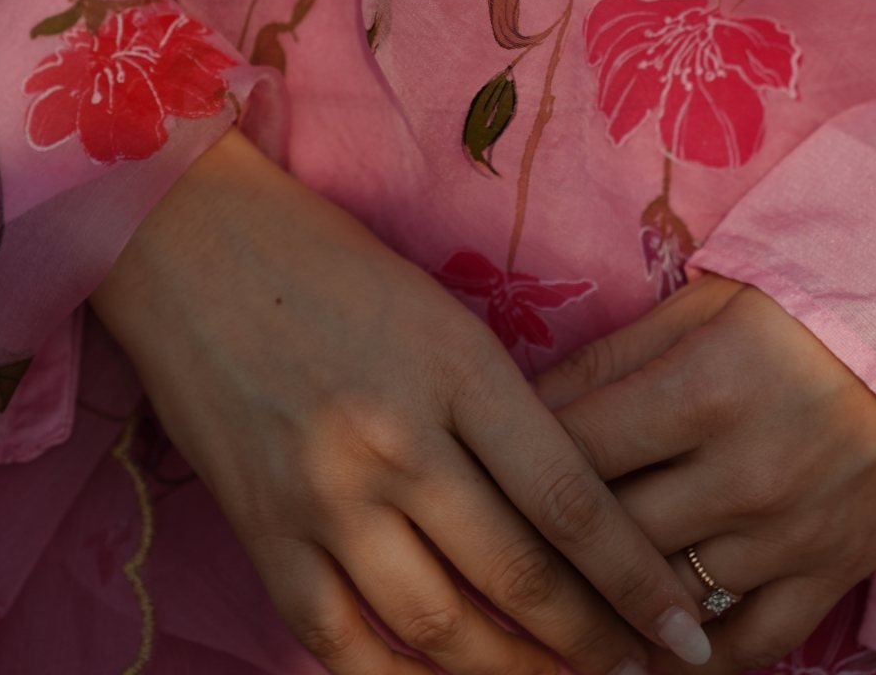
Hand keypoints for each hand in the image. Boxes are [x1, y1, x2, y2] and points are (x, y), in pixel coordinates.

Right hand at [91, 128, 714, 674]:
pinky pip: (345, 645)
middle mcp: (394, 440)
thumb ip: (502, 411)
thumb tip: (573, 519)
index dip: (636, 582)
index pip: (570, 501)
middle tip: (647, 672)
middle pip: (518, 579)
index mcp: (456, 368)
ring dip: (517, 674)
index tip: (685, 629)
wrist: (190, 244)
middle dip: (595, 643)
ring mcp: (322, 497)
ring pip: (442, 629)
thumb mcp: (442, 316)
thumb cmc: (332, 265)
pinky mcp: (262, 537)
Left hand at [536, 274, 875, 672]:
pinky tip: (651, 652)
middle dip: (550, 541)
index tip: (481, 473)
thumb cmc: (806, 304)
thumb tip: (524, 397)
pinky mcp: (832, 572)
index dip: (518, 463)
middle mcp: (743, 472)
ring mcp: (789, 533)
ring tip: (555, 607)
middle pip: (611, 532)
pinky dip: (697, 656)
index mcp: (703, 389)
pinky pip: (752, 641)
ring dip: (608, 603)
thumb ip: (616, 353)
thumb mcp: (706, 300)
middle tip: (500, 549)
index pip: (578, 447)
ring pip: (668, 593)